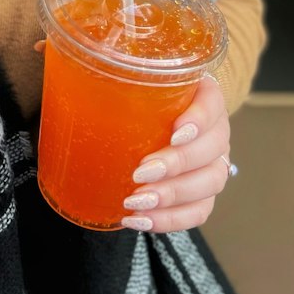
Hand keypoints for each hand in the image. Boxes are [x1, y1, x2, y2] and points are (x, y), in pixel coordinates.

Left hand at [120, 75, 230, 233]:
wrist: (142, 126)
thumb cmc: (134, 99)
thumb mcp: (127, 81)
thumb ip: (114, 75)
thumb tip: (78, 74)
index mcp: (201, 95)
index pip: (213, 102)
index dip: (199, 119)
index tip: (174, 132)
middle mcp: (214, 129)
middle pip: (212, 148)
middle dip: (177, 164)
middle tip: (141, 172)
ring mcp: (213, 163)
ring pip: (210, 182)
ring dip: (172, 196)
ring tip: (137, 201)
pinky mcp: (204, 193)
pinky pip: (199, 211)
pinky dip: (170, 220)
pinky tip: (140, 219)